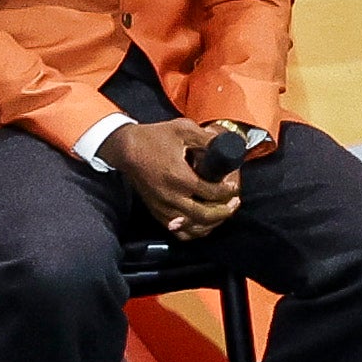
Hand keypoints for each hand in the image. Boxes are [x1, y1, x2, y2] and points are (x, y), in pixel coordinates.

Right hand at [107, 118, 242, 238]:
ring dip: (211, 224)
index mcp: (180, 178)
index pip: (212, 193)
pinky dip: (193, 231)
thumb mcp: (183, 129)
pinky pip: (178, 231)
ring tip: (222, 213)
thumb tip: (226, 143)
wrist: (126, 149)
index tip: (233, 186)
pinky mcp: (157, 212)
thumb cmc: (153, 138)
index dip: (228, 191)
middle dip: (225, 211)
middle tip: (234, 202)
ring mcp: (163, 207)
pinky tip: (203, 223)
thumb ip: (207, 138)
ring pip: (193, 228)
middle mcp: (171, 197)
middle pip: (205, 215)